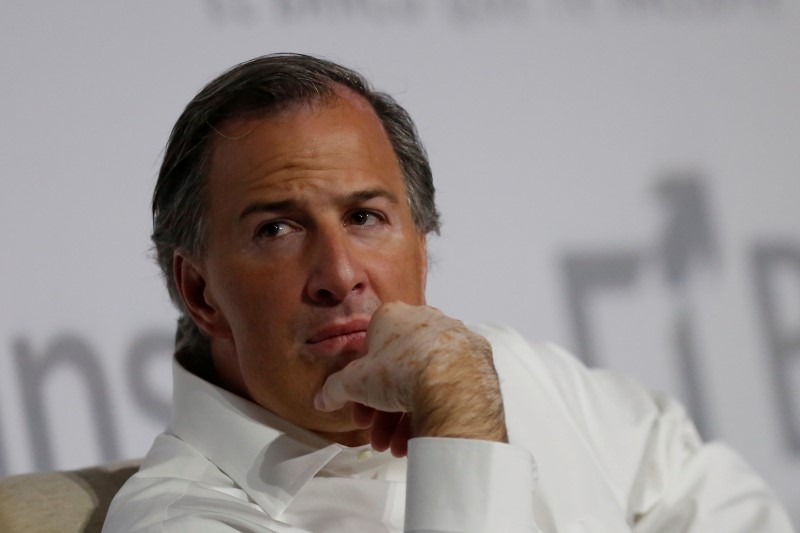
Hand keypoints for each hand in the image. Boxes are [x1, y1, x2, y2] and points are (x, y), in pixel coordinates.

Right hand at [314, 302, 507, 455]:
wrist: (451, 382)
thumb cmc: (403, 370)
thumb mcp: (355, 382)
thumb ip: (335, 388)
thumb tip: (323, 397)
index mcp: (393, 317)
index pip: (370, 353)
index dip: (360, 387)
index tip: (359, 409)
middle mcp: (425, 321)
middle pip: (397, 372)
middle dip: (383, 409)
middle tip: (377, 434)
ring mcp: (453, 339)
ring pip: (423, 381)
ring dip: (405, 418)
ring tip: (397, 445)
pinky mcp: (476, 359)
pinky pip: (449, 385)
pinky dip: (434, 409)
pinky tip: (422, 434)